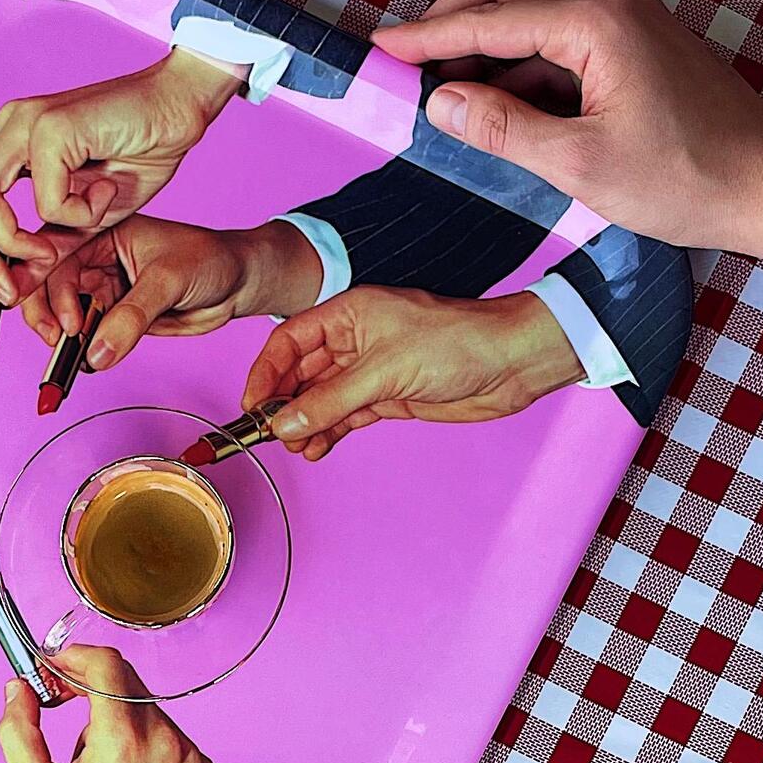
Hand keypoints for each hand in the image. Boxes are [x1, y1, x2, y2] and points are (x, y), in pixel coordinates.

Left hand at [0, 49, 245, 299]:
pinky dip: (73, 216)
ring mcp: (27, 122)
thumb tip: (11, 292)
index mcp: (8, 143)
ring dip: (13, 243)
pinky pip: (44, 195)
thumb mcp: (86, 219)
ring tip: (52, 254)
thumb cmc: (140, 153)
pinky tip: (104, 200)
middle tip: (10, 292)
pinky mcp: (54, 125)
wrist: (181, 105)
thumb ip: (48, 249)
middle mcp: (8, 127)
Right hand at [0, 645, 212, 762]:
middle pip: (125, 682)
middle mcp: (164, 740)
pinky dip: (143, 742)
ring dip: (116, 719)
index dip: (74, 657)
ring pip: (145, 710)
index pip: (105, 664)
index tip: (55, 668)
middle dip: (89, 686)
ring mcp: (189, 755)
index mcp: (122, 740)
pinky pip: (167, 736)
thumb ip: (18, 729)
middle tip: (61, 701)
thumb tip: (17, 689)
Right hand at [14, 213, 322, 369]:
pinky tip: (88, 360)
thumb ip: (132, 316)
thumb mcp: (168, 280)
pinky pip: (88, 335)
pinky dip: (82, 350)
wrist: (238, 283)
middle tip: (60, 340)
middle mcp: (95, 258)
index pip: (56, 253)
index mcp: (102, 231)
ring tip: (72, 355)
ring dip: (62, 337)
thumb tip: (97, 352)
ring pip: (64, 313)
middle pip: (49, 284)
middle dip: (46, 314)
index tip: (60, 319)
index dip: (46, 285)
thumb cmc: (209, 260)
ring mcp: (103, 288)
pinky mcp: (114, 316)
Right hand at [238, 286, 582, 460]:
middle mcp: (354, 339)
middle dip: (283, 403)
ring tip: (297, 447)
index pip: (289, 340)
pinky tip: (316, 449)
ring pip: (321, 398)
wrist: (510, 364)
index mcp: (348, 313)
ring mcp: (370, 369)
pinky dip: (328, 432)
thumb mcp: (384, 371)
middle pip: (301, 372)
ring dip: (305, 423)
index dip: (266, 371)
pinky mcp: (388, 396)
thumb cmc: (457, 343)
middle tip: (269, 434)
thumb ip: (330, 400)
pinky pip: (345, 415)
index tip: (251, 405)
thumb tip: (285, 422)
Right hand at [370, 0, 762, 257]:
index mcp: (595, 21)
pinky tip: (502, 103)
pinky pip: (563, 31)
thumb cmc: (687, 178)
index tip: (378, 51)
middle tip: (408, 61)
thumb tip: (440, 102)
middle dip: (452, 16)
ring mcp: (628, 16)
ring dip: (487, 38)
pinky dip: (523, 57)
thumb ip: (503, 128)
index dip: (426, 37)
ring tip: (447, 90)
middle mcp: (611, 0)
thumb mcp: (579, 165)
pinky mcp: (638, 41)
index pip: (488, 18)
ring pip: (535, 3)